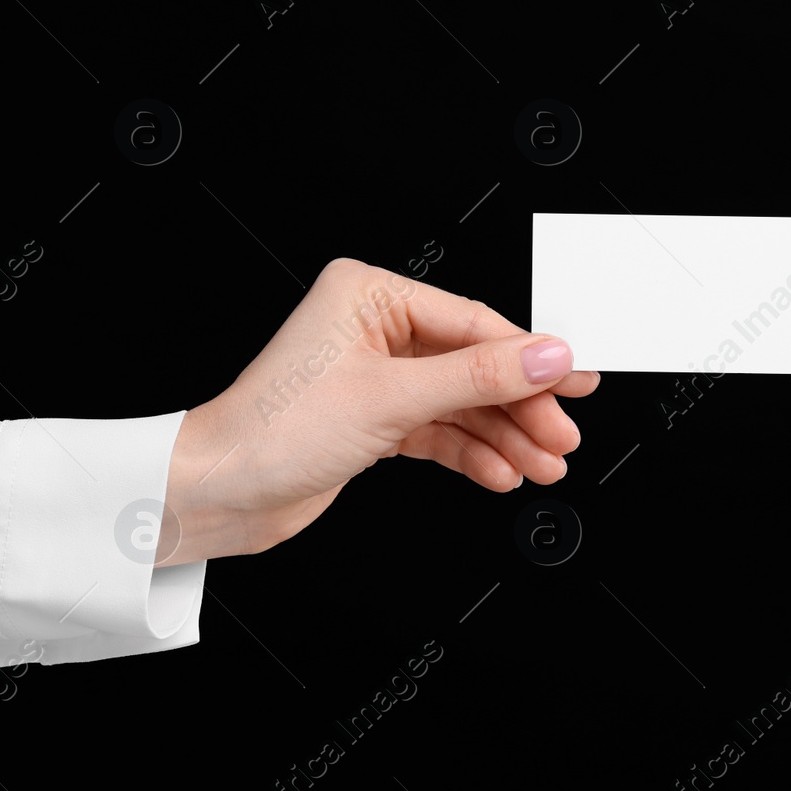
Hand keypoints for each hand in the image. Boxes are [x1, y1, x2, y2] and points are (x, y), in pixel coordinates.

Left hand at [158, 258, 596, 564]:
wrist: (215, 495)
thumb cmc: (272, 432)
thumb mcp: (392, 399)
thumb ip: (478, 378)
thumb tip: (547, 356)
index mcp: (370, 295)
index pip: (473, 324)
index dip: (530, 358)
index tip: (575, 380)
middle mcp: (374, 328)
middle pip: (474, 365)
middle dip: (521, 407)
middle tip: (563, 435)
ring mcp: (376, 375)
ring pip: (462, 402)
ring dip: (504, 437)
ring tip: (542, 464)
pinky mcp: (375, 419)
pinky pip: (440, 430)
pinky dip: (473, 453)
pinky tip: (502, 473)